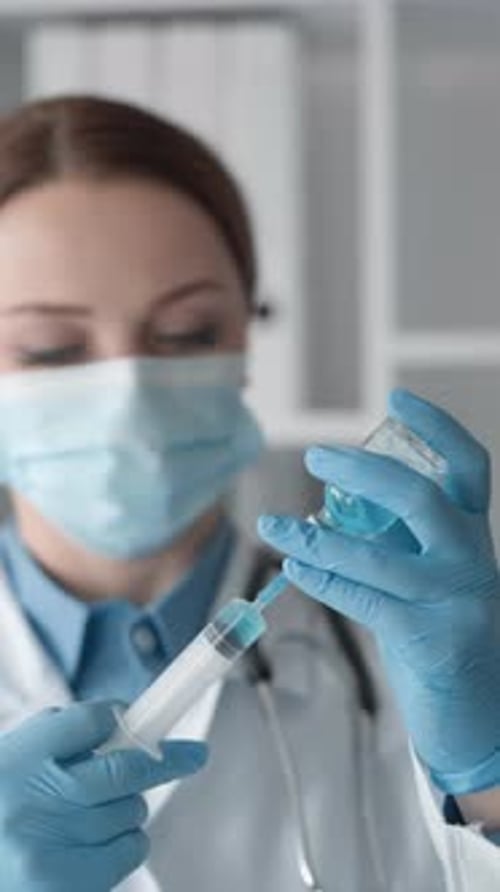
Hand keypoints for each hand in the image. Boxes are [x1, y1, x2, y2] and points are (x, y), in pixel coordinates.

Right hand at [0, 701, 207, 891]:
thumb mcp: (15, 758)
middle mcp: (34, 799)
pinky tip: (100, 844)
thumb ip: (61, 737)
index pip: (90, 721)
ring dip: (129, 808)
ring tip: (95, 815)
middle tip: (196, 755)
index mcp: (19, 758)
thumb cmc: (2, 804)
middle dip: (167, 760)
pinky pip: (130, 850)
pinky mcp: (63, 887)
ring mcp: (49, 846)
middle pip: (125, 769)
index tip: (150, 719)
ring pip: (132, 811)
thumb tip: (123, 720)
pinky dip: (128, 843)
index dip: (120, 717)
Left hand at [258, 389, 499, 794]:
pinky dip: (323, 579)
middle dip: (362, 472)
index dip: (437, 427)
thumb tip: (336, 506)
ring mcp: (454, 599)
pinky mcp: (428, 638)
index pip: (469, 467)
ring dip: (314, 537)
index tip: (396, 398)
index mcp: (471, 535)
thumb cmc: (442, 633)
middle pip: (420, 497)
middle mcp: (470, 559)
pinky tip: (295, 567)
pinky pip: (363, 598)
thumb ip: (399, 539)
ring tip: (273, 525)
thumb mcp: (431, 574)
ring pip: (376, 555)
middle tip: (316, 457)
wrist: (477, 713)